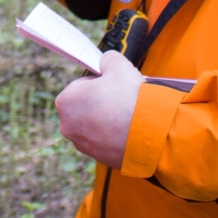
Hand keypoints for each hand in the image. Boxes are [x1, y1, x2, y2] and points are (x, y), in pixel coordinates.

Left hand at [56, 50, 141, 168]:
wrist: (151, 132)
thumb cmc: (131, 99)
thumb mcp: (119, 66)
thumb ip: (107, 59)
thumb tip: (107, 61)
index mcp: (66, 102)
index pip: (79, 85)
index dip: (97, 83)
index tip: (111, 85)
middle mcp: (68, 126)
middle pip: (85, 107)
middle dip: (100, 102)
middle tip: (120, 99)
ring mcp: (83, 145)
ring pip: (94, 126)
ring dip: (107, 120)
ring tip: (127, 115)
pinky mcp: (99, 157)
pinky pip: (105, 142)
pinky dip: (115, 136)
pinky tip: (129, 129)